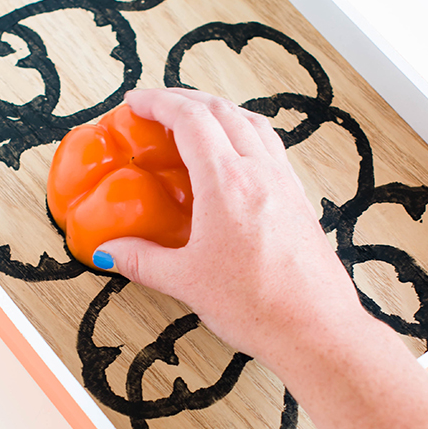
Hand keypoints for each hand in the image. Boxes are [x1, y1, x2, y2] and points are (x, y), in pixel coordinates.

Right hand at [96, 88, 368, 381]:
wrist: (316, 329)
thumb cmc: (259, 306)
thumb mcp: (187, 282)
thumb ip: (143, 261)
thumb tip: (110, 253)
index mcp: (227, 182)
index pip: (190, 119)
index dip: (158, 102)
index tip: (136, 101)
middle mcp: (260, 172)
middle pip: (222, 111)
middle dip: (186, 99)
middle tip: (159, 106)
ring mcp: (284, 183)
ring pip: (252, 123)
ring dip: (220, 111)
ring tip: (197, 120)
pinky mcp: (299, 199)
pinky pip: (271, 148)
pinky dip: (247, 135)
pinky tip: (237, 158)